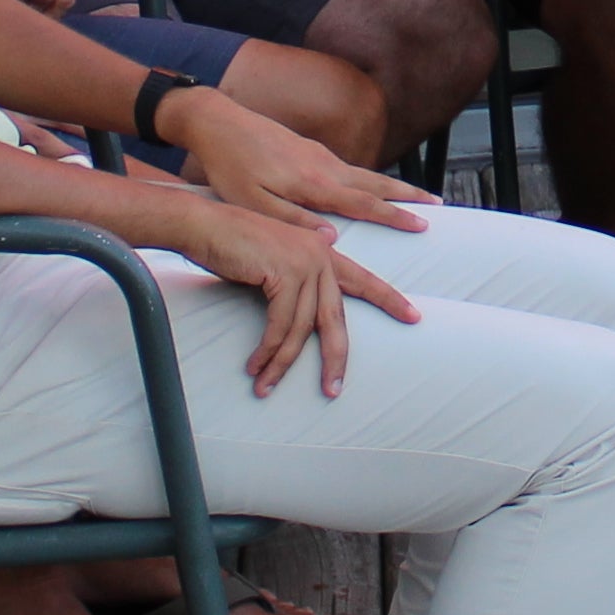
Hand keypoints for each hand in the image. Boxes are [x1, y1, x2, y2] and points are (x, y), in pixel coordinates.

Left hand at [166, 88, 433, 235]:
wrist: (217, 122)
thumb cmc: (230, 168)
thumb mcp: (253, 203)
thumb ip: (292, 221)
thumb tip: (332, 239)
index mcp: (314, 183)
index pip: (364, 203)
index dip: (394, 216)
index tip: (422, 225)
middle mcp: (324, 166)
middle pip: (376, 184)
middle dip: (408, 196)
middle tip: (438, 206)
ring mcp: (319, 154)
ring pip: (365, 174)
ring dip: (394, 186)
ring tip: (417, 196)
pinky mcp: (310, 149)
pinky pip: (351, 168)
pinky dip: (371, 179)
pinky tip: (372, 185)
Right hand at [177, 202, 422, 395]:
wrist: (201, 224)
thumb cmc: (229, 245)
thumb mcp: (270, 265)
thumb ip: (292, 284)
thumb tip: (303, 319)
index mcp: (321, 250)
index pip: (362, 280)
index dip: (388, 298)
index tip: (413, 316)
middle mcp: (320, 253)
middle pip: (336, 316)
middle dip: (335, 357)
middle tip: (333, 389)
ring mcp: (304, 261)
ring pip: (302, 328)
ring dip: (281, 362)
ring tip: (265, 385)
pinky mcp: (284, 272)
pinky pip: (281, 325)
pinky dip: (268, 350)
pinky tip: (255, 367)